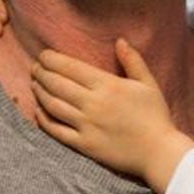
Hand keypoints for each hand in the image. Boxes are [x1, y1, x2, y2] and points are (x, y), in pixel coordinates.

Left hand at [31, 39, 193, 193]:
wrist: (159, 152)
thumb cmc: (156, 116)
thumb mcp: (148, 84)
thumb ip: (133, 60)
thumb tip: (120, 41)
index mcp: (107, 85)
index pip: (70, 67)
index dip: (51, 59)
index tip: (43, 55)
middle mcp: (92, 103)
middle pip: (56, 84)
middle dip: (41, 73)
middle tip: (35, 67)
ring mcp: (86, 125)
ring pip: (53, 105)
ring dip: (40, 92)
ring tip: (34, 84)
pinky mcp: (84, 144)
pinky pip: (57, 130)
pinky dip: (44, 119)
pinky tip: (38, 111)